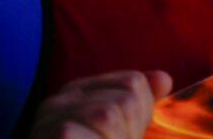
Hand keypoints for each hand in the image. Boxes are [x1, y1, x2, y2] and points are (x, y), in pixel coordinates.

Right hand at [29, 70, 171, 138]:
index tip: (123, 138)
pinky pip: (81, 134)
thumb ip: (138, 107)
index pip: (133, 83)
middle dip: (127, 134)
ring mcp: (47, 119)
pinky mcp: (49, 136)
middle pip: (124, 101)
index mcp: (80, 92)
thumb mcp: (116, 135)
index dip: (140, 116)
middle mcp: (61, 99)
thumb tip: (165, 80)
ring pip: (108, 115)